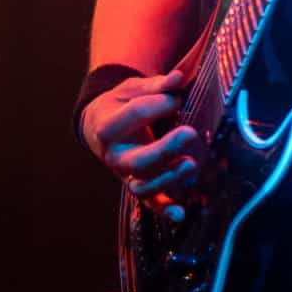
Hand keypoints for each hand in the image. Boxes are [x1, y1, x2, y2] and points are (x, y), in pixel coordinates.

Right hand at [80, 69, 197, 222]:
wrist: (99, 128)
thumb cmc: (119, 105)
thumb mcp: (130, 90)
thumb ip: (156, 85)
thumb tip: (179, 78)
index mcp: (108, 126)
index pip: (135, 114)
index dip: (160, 103)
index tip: (176, 97)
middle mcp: (115, 156)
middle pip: (139, 159)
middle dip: (166, 148)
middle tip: (190, 132)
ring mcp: (125, 175)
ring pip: (144, 186)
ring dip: (169, 179)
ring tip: (192, 165)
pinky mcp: (137, 188)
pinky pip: (151, 203)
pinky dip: (165, 211)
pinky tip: (181, 213)